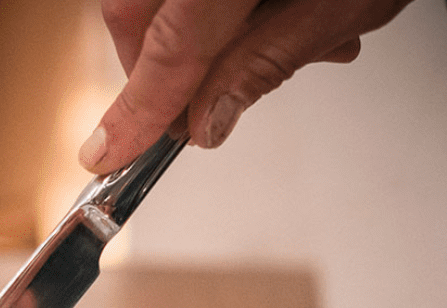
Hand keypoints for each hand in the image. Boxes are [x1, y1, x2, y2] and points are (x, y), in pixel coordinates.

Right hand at [79, 0, 411, 171]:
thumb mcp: (342, 5)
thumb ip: (265, 63)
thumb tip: (205, 122)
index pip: (170, 46)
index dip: (136, 108)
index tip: (105, 154)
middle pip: (138, 12)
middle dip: (161, 68)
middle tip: (197, 112)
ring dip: (193, 34)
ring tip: (277, 41)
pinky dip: (210, 5)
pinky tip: (272, 8)